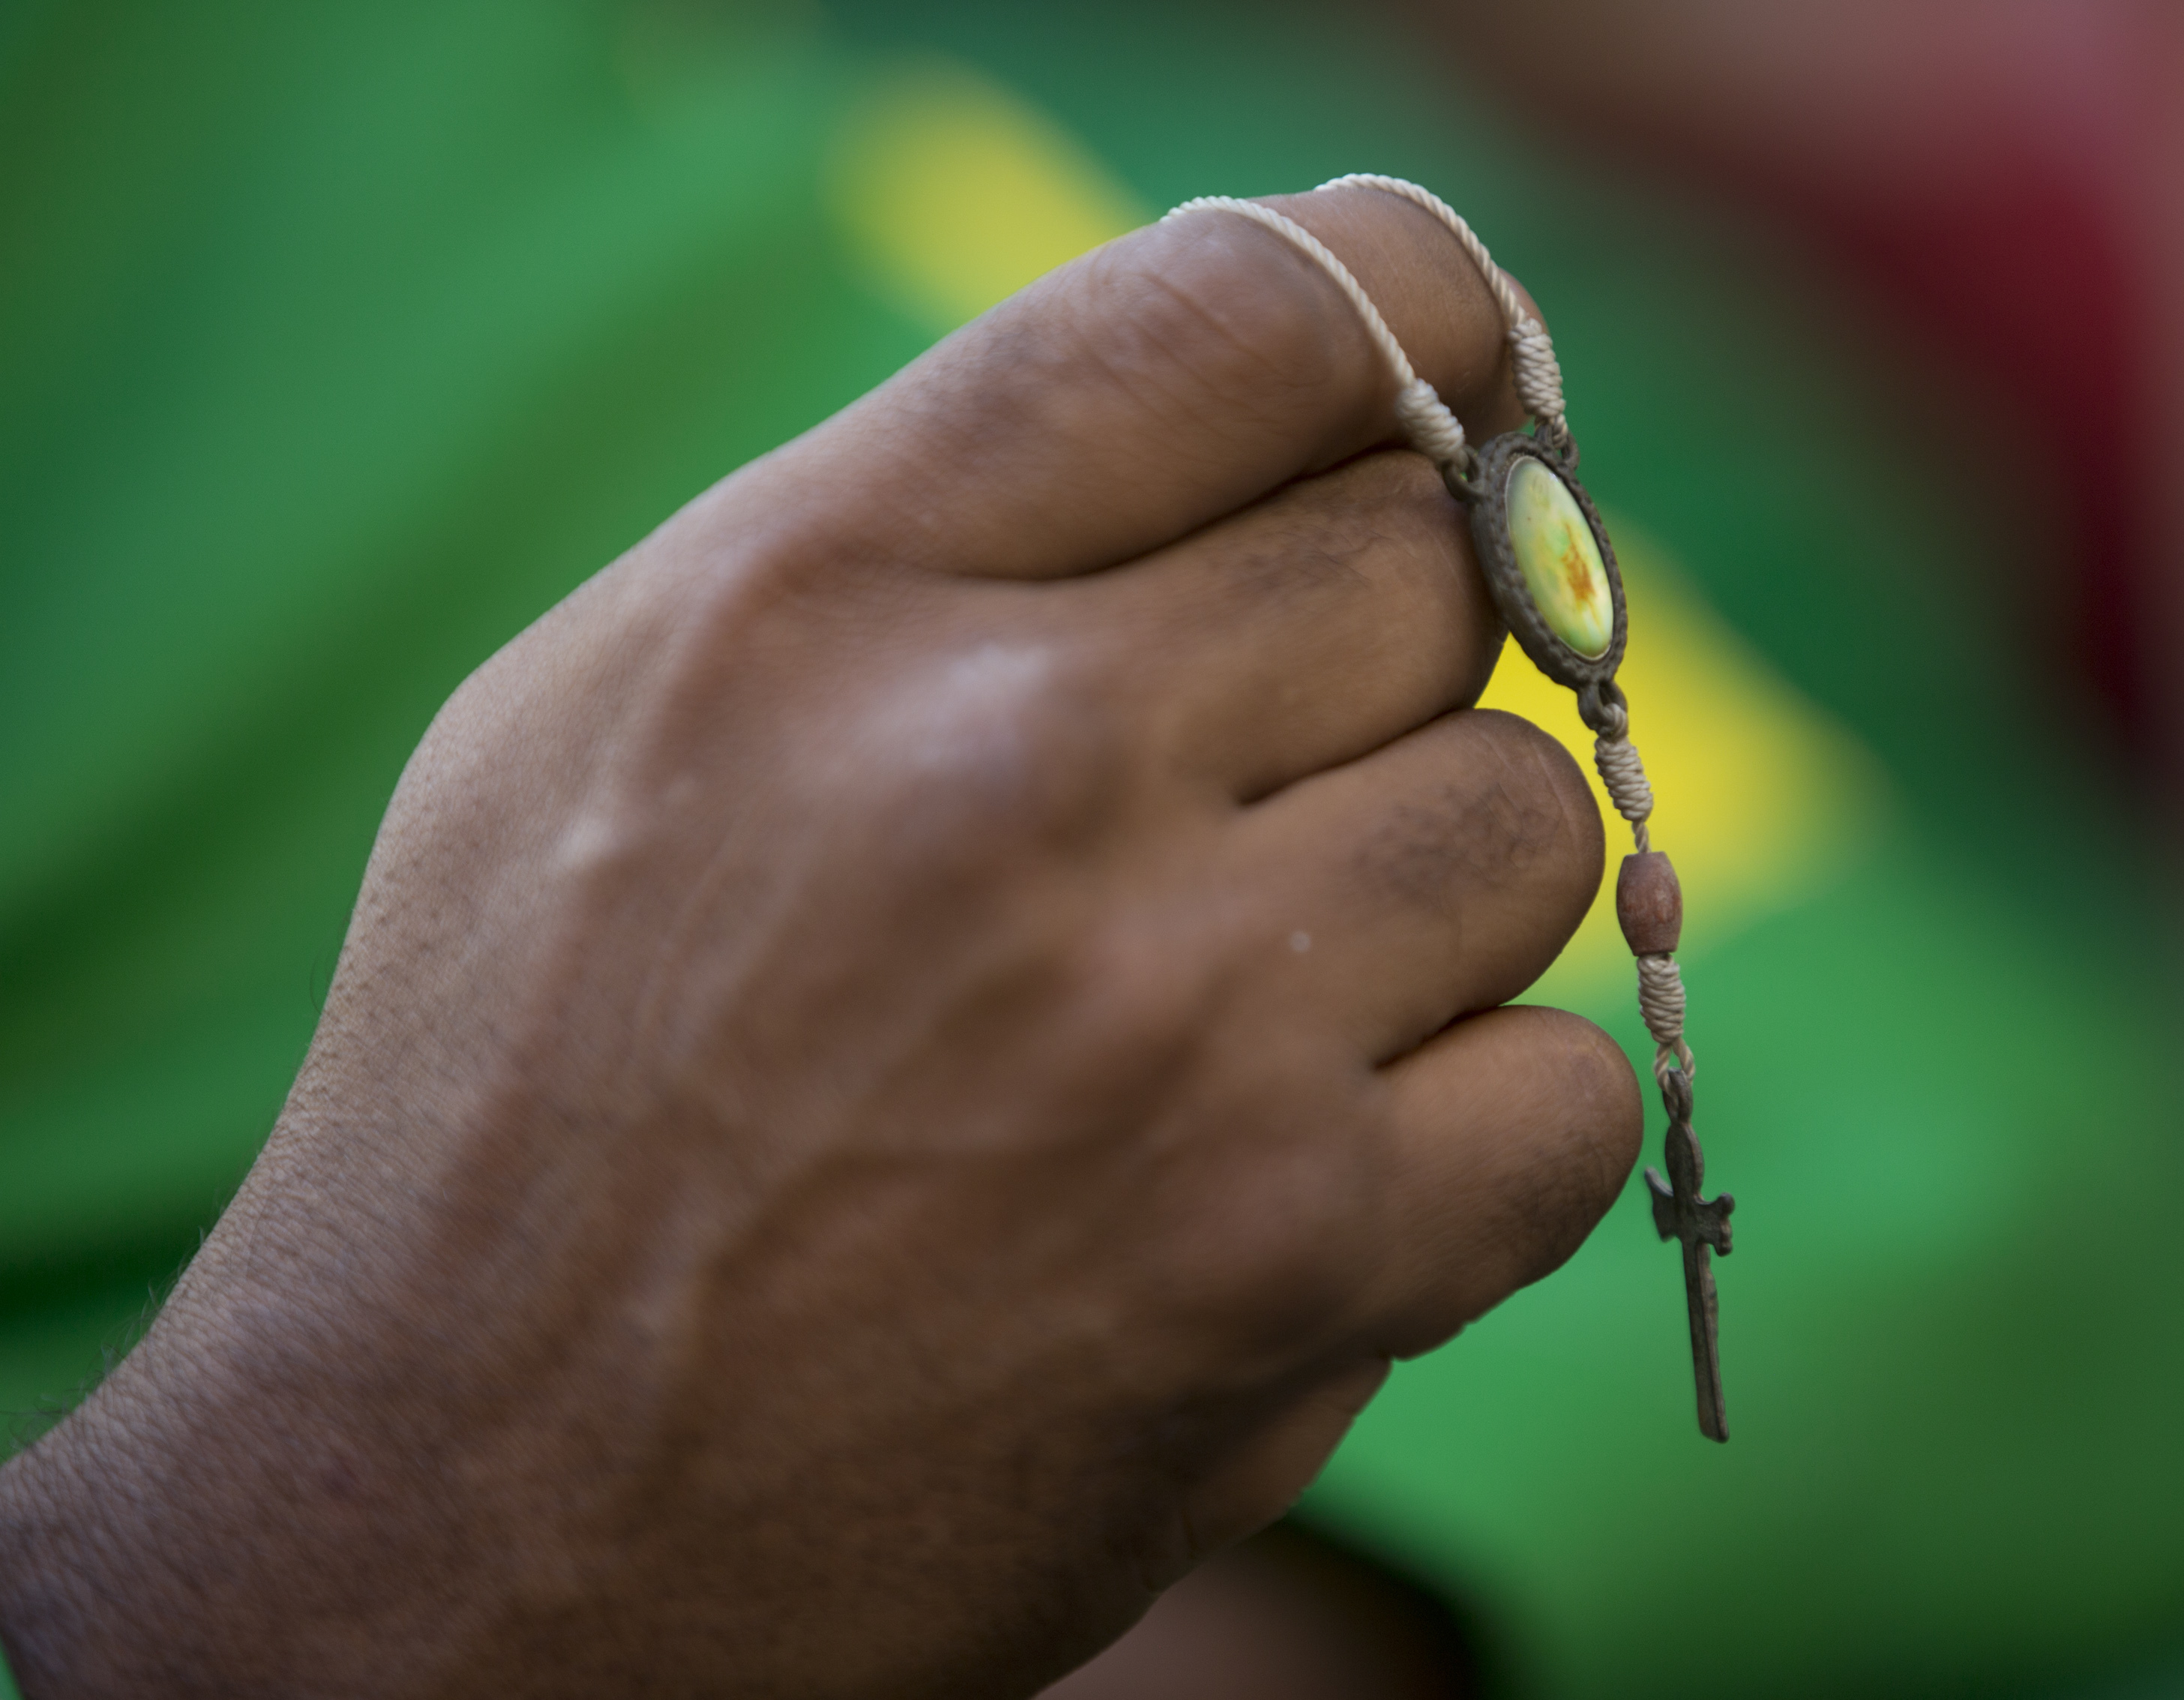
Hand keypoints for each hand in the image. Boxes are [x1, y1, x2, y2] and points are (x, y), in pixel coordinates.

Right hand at [0, 186, 1641, 1697]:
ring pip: (1529, 817)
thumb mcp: (623, 719)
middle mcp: (1009, 770)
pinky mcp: (1295, 1260)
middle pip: (1433, 558)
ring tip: (1245, 1001)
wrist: (462, 1530)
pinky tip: (1303, 1172)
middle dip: (1386, 652)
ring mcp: (1176, 1023)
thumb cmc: (531, 1102)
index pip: (1241, 313)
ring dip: (1428, 902)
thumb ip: (940, 536)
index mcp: (819, 595)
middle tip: (1267, 771)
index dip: (1408, 311)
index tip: (1456, 373)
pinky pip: (1567, 1096)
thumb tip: (1282, 446)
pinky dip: (1473, 1135)